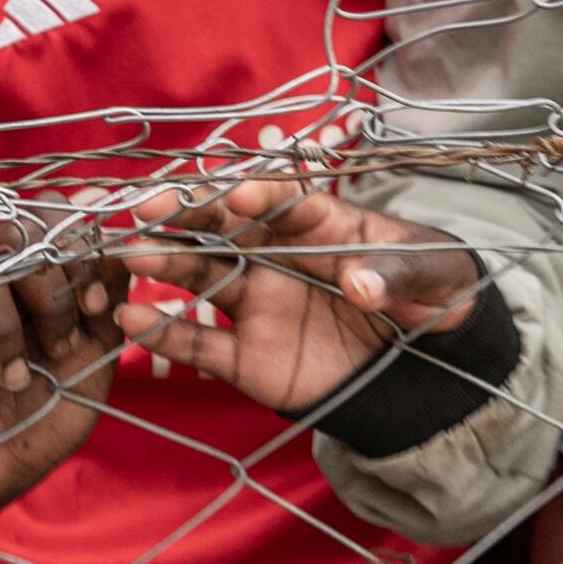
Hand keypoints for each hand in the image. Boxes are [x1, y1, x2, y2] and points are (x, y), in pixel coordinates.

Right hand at [0, 255, 129, 534]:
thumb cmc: (36, 423)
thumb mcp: (88, 366)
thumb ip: (106, 308)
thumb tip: (117, 250)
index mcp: (33, 273)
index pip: (55, 219)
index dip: (81, 255)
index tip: (95, 307)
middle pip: (23, 234)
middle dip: (51, 296)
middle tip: (54, 350)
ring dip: (4, 331)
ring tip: (7, 379)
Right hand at [115, 178, 483, 417]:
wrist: (426, 366)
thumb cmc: (429, 295)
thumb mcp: (434, 276)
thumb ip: (398, 274)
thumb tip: (360, 283)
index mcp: (318, 222)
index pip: (283, 201)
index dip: (260, 197)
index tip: (238, 199)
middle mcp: (275, 255)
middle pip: (223, 228)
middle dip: (186, 215)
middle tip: (149, 208)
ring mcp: (257, 304)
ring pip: (201, 277)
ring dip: (165, 264)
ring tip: (128, 256)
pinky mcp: (248, 357)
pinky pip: (201, 344)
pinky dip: (166, 334)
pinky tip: (133, 321)